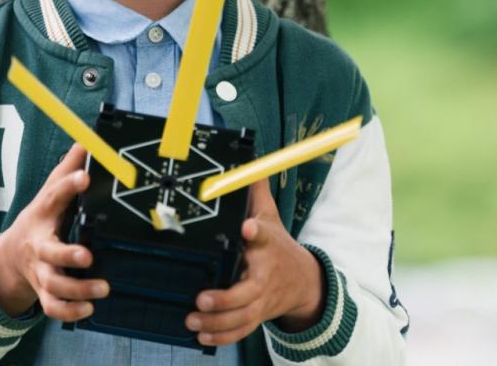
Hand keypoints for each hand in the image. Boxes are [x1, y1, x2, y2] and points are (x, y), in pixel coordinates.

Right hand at [0, 145, 108, 319]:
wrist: (10, 258)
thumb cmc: (39, 221)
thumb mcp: (49, 193)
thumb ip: (68, 169)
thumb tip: (87, 140)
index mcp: (43, 215)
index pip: (54, 196)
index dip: (68, 185)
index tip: (86, 176)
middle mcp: (39, 246)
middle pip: (49, 252)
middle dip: (67, 255)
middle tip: (87, 256)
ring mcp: (41, 272)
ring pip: (54, 285)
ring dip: (78, 289)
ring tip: (103, 288)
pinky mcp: (45, 293)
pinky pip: (54, 308)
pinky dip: (70, 311)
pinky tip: (89, 309)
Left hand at [186, 177, 323, 347]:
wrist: (303, 283)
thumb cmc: (277, 246)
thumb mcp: (270, 216)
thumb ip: (254, 192)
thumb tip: (246, 160)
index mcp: (267, 246)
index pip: (265, 236)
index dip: (257, 232)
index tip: (247, 228)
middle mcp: (264, 275)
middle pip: (249, 290)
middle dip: (226, 298)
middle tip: (201, 298)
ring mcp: (261, 300)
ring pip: (242, 317)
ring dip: (217, 322)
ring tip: (193, 319)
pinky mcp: (256, 316)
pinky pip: (241, 331)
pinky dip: (222, 336)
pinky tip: (202, 334)